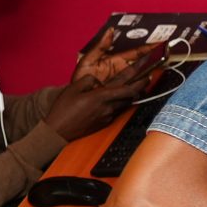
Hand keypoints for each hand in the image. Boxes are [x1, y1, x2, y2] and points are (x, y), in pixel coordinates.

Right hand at [46, 26, 165, 138]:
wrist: (58, 131)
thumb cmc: (63, 109)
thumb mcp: (73, 88)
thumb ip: (89, 81)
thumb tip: (99, 82)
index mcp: (101, 97)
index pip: (127, 90)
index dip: (140, 83)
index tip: (148, 76)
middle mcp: (108, 108)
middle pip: (130, 97)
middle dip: (139, 88)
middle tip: (146, 79)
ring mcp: (107, 117)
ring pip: (123, 104)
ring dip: (129, 96)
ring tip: (132, 88)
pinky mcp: (105, 123)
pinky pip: (115, 111)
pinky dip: (117, 104)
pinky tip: (112, 101)